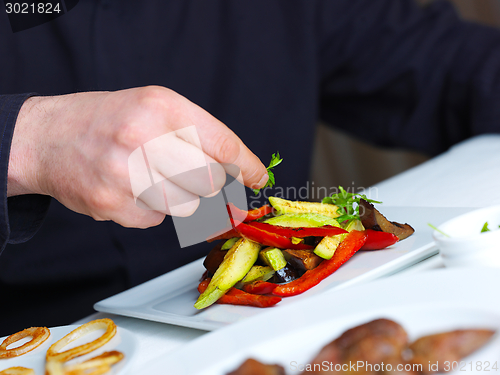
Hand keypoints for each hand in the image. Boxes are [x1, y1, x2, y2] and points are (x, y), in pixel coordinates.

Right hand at [8, 86, 267, 227]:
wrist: (49, 138)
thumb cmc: (109, 121)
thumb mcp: (154, 106)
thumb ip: (196, 134)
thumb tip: (237, 169)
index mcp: (162, 108)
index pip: (223, 145)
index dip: (247, 166)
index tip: (257, 177)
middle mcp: (144, 138)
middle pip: (209, 181)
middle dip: (210, 184)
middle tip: (194, 175)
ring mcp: (125, 174)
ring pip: (188, 206)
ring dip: (180, 197)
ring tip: (153, 177)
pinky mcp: (112, 205)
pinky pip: (157, 219)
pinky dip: (153, 208)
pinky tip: (132, 189)